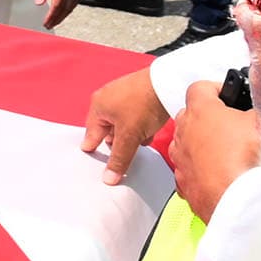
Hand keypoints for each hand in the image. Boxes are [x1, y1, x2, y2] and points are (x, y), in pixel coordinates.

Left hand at [34, 0, 85, 29]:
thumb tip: (40, 2)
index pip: (57, 5)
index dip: (51, 16)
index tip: (46, 23)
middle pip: (67, 7)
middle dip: (58, 18)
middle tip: (50, 25)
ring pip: (73, 4)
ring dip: (65, 14)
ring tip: (56, 19)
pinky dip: (70, 6)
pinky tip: (65, 8)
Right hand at [81, 66, 165, 184]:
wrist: (169, 82)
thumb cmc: (145, 102)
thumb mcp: (130, 136)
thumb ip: (119, 159)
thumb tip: (109, 178)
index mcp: (97, 107)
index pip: (91, 136)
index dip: (97, 151)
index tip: (100, 162)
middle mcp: (106, 99)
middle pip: (107, 131)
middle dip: (118, 143)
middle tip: (127, 151)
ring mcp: (122, 95)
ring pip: (122, 125)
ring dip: (131, 135)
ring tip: (142, 138)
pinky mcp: (137, 94)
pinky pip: (133, 116)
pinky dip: (140, 125)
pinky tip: (149, 130)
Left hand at [167, 82, 260, 221]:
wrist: (241, 200)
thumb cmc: (248, 157)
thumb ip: (257, 109)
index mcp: (200, 111)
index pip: (199, 87)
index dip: (215, 89)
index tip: (228, 95)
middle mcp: (183, 133)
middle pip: (189, 115)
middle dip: (207, 116)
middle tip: (230, 123)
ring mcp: (180, 159)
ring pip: (185, 143)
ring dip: (200, 143)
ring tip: (224, 150)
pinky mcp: (183, 184)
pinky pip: (188, 170)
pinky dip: (199, 169)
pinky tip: (217, 174)